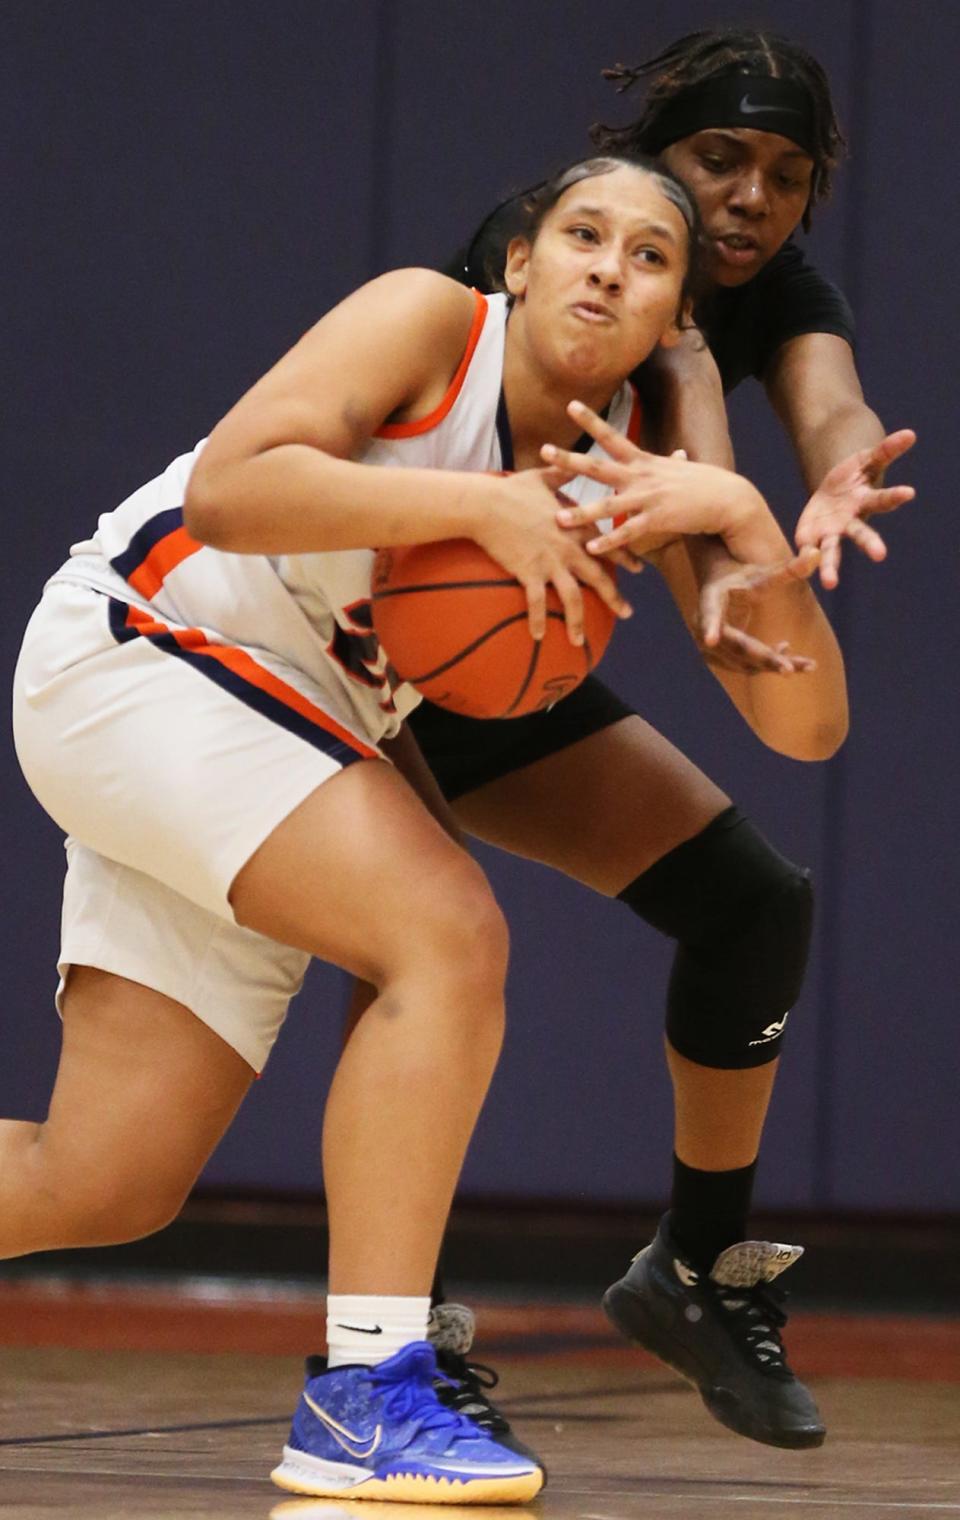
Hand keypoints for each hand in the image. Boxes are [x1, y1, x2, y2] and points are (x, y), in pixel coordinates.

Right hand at [470, 467, 632, 644]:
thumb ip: (563, 473)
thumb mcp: (543, 476)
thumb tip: (570, 461)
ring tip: (580, 641)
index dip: (625, 558)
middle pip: (599, 578)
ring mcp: (550, 563)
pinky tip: (538, 638)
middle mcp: (568, 548)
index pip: (607, 545)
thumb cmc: (512, 489)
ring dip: (577, 621)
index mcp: (576, 526)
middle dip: (615, 598)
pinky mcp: (529, 573)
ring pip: (573, 597)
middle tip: (627, 614)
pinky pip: (537, 603)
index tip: (639, 570)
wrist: (486, 504)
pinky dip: (537, 621)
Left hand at [542, 400, 765, 557]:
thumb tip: (678, 453)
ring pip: (609, 505)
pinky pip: (628, 533)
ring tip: (558, 518)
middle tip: (543, 450)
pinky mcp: (658, 520)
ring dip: (582, 513)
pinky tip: (592, 549)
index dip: (591, 421)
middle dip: (570, 460)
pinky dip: (609, 542)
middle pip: (599, 466)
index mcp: (644, 462)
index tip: (570, 405)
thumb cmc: (706, 485)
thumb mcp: (685, 469)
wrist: (729, 499)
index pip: (612, 437)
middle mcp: (641, 477)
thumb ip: (674, 463)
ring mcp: (648, 498)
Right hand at [696, 545, 820, 674]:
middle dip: (765, 659)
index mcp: (711, 599)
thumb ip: (791, 568)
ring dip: (773, 664)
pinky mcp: (717, 659)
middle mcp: (704, 625)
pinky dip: (767, 664)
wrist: (722, 589)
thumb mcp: (765, 573)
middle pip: (737, 647)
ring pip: (743, 663)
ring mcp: (708, 645)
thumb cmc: (744, 577)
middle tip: (791, 669)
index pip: (712, 614)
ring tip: (807, 663)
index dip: (711, 626)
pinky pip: (744, 667)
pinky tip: (787, 648)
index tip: (710, 640)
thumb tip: (817, 552)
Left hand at [794, 430, 915, 588]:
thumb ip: (885, 450)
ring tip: (830, 583)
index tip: (909, 493)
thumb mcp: (864, 460)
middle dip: (870, 543)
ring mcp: (831, 533)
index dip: (895, 495)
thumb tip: (911, 433)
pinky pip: (805, 553)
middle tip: (881, 555)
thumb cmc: (851, 477)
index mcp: (865, 501)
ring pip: (832, 552)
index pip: (882, 498)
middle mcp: (851, 522)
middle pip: (861, 533)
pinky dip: (803, 561)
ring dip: (831, 568)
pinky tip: (798, 569)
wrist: (828, 495)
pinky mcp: (810, 540)